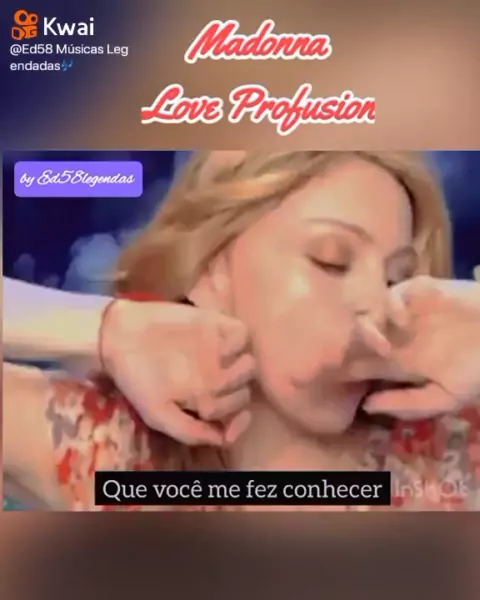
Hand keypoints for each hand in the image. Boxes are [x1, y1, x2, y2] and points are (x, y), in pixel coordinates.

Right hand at [100, 300, 254, 445]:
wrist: (120, 338)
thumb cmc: (137, 378)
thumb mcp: (156, 414)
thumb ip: (187, 430)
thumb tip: (221, 441)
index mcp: (205, 399)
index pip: (236, 415)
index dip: (239, 424)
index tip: (232, 425)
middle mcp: (217, 376)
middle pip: (245, 391)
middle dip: (237, 397)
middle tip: (217, 392)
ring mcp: (218, 351)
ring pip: (250, 363)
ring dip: (243, 371)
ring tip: (223, 370)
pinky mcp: (215, 325)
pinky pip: (242, 334)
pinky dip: (237, 344)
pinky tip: (221, 351)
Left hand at [361, 276, 479, 419]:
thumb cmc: (478, 369)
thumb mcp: (446, 397)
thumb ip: (408, 402)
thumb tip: (367, 407)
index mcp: (402, 361)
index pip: (364, 364)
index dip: (349, 371)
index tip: (336, 379)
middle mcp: (398, 336)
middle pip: (359, 339)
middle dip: (349, 349)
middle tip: (349, 360)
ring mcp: (406, 313)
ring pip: (369, 315)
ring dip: (369, 330)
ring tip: (384, 347)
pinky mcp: (419, 291)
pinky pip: (392, 294)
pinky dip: (391, 306)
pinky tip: (402, 322)